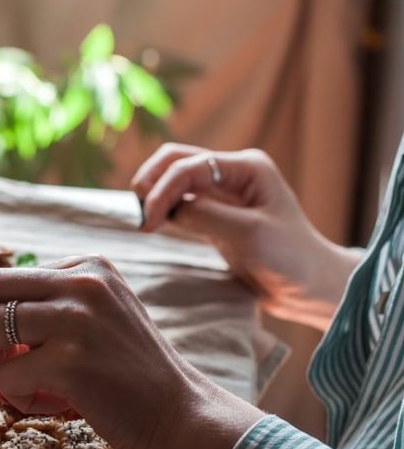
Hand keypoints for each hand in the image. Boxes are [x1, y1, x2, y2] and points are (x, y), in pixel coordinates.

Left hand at [0, 256, 264, 448]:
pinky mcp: (71, 360)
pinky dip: (17, 398)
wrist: (183, 417)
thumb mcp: (96, 318)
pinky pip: (4, 376)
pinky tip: (54, 404)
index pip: (2, 277)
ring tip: (25, 388)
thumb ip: (49, 306)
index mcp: (87, 265)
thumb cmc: (129, 376)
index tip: (9, 352)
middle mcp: (82, 280)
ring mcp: (77, 318)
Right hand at [132, 143, 360, 330]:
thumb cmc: (290, 258)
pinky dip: (163, 209)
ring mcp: (223, 194)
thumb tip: (168, 209)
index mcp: (247, 167)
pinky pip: (180, 202)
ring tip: (144, 221)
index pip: (190, 167)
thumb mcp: (248, 235)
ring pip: (174, 180)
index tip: (147, 221)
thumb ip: (206, 216)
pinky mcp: (215, 215)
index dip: (163, 190)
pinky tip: (154, 225)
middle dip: (151, 182)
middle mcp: (233, 173)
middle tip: (138, 213)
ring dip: (154, 194)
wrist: (309, 286)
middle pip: (176, 161)